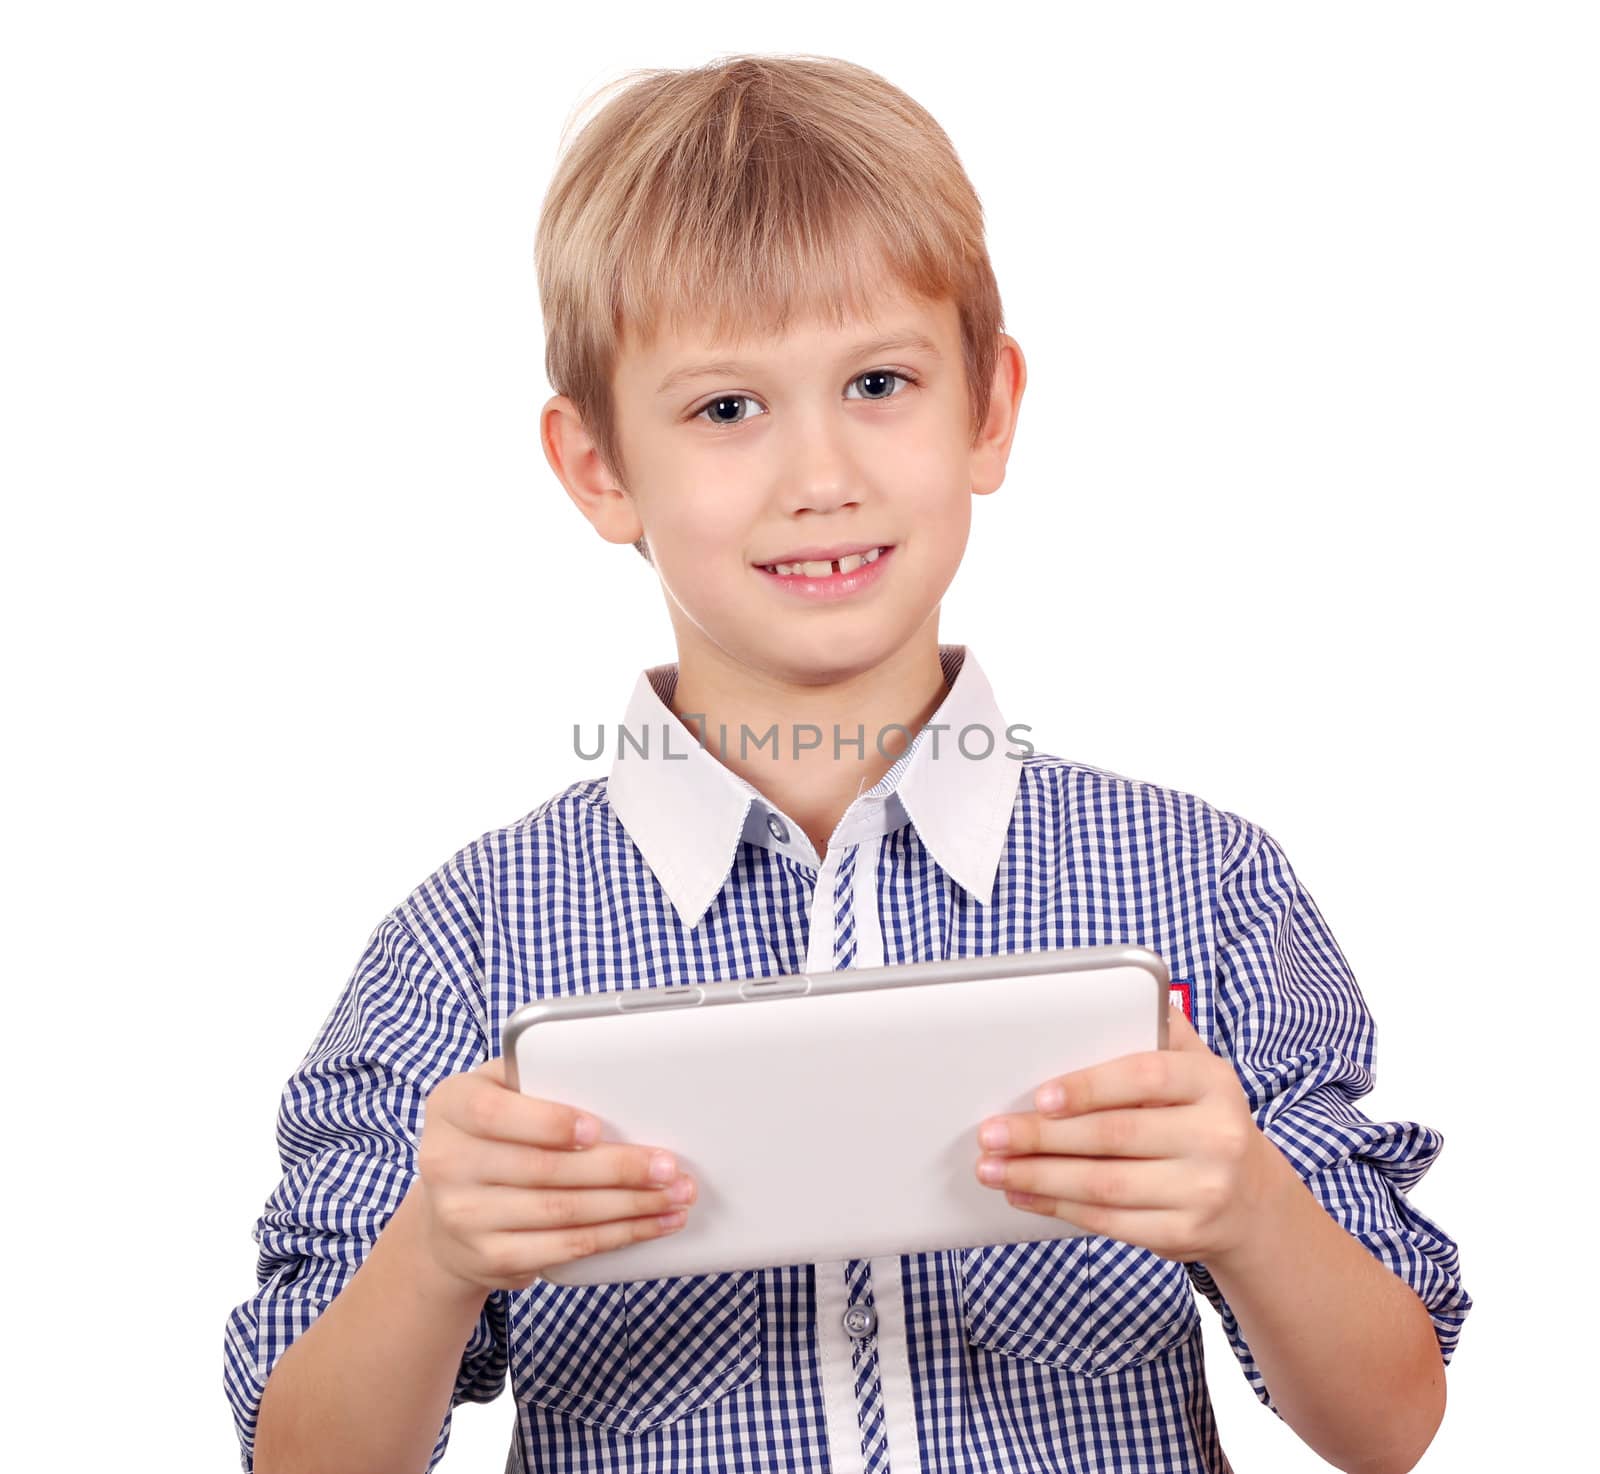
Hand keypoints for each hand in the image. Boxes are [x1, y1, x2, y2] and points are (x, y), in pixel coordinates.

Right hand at [413, 1057, 695, 1292]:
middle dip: (618, 1169)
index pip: (494, 1113)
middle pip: (545, 1169)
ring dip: (629, 1206)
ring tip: (673, 1196)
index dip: (548, 1122)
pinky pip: (564, 1247)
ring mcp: (465, 1217)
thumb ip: (536, 1081)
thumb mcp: (498, 1092)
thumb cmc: (492, 1135)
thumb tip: (613, 1084)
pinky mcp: (491, 1258)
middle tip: (667, 1166)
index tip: (596, 1129)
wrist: (447, 1212)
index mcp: (452, 1107)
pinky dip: (615, 1236)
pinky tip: (648, 1224)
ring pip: (563, 1212)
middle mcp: (447, 1162)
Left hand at [973, 1003, 1297, 1263]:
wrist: (1254, 1202)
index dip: (1089, 1087)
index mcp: (1212, 1083)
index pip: (1145, 1077)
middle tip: (992, 1134)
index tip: (1040, 1096)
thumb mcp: (1199, 1070)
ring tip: (993, 1168)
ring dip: (1039, 1177)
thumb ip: (1164, 1031)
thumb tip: (1128, 986)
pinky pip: (1109, 1221)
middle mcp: (1215, 1136)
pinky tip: (1025, 1195)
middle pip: (1114, 1135)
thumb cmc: (1204, 1121)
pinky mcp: (1182, 1234)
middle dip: (1041, 1136)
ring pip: (1104, 1185)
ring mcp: (1202, 1191)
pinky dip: (1059, 1207)